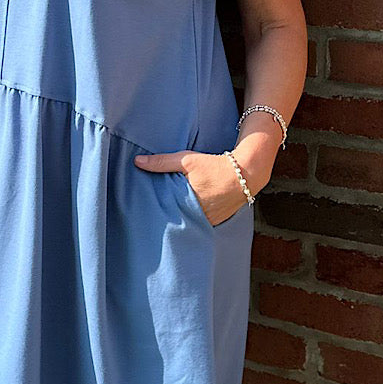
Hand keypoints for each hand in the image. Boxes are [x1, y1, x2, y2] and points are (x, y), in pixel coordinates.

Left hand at [133, 148, 258, 225]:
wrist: (245, 174)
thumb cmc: (214, 166)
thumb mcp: (186, 160)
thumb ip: (161, 162)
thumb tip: (137, 161)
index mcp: (187, 204)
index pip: (164, 213)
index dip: (154, 211)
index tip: (143, 211)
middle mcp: (197, 216)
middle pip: (175, 219)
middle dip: (166, 216)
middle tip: (151, 215)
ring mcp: (207, 221)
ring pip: (187, 222)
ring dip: (179, 217)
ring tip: (168, 214)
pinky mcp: (215, 222)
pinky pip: (199, 223)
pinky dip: (192, 218)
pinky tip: (186, 213)